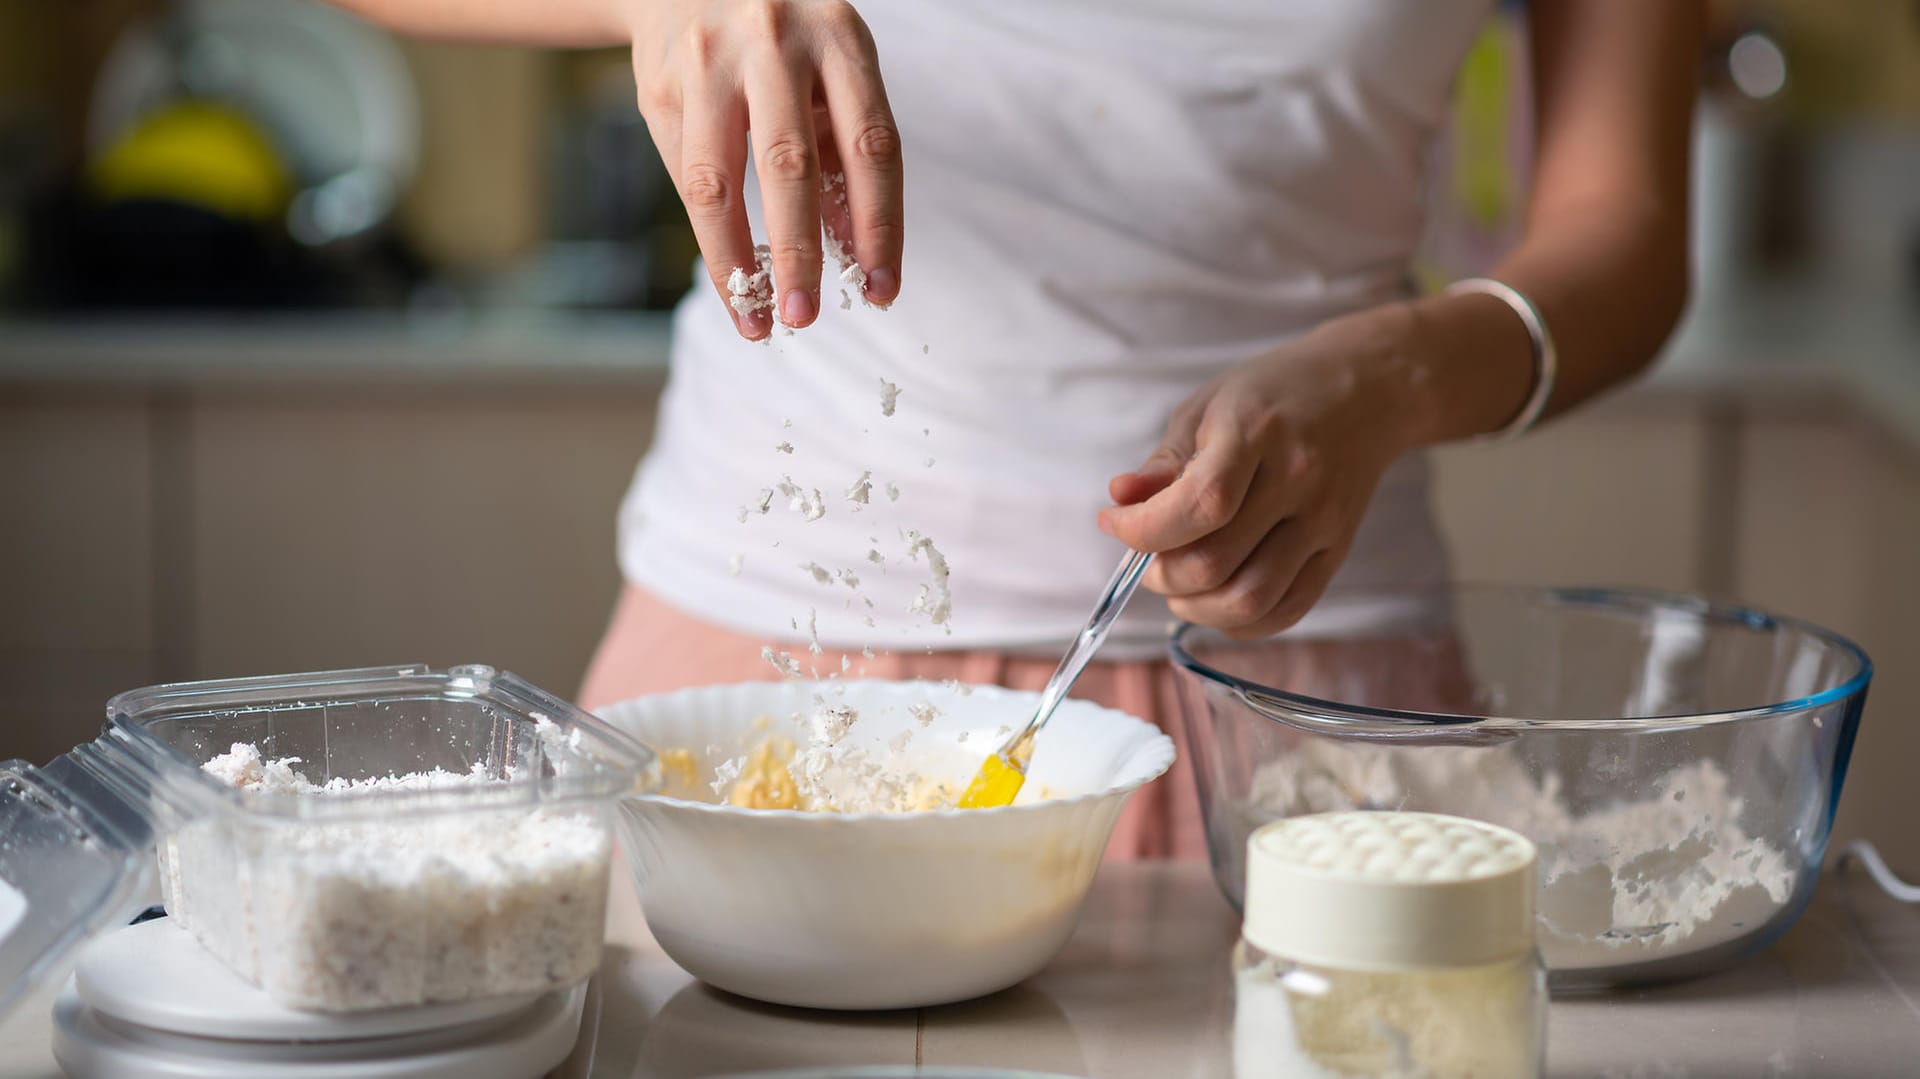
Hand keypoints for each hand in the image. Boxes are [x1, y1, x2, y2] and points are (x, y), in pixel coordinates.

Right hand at [627, 0, 902, 338]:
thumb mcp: (831, 70)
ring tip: (754, 318)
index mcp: (839, 39)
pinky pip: (686, 176)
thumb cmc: (783, 42)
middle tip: (805, 317)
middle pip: (789, 164)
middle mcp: (773, 43)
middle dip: (799, 253)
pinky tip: (730, 268)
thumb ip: (845, 151)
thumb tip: (859, 254)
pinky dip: (710, 231)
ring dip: (735, 260)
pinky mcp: (659, 86)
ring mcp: (708, 62)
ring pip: (718, 181)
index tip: (882, 289)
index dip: (881, 227)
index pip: (871, 147)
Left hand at [1097, 305, 1425, 639]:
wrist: (1366, 391)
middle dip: (1161, 575)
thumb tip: (1120, 501)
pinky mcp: (1337, 552)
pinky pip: (1286, 611)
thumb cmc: (1274, 395)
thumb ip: (1164, 462)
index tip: (1116, 524)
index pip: (1199, 506)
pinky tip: (1217, 599)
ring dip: (1196, 607)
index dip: (1144, 530)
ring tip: (1179, 584)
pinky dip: (1240, 622)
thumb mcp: (1208, 408)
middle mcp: (1297, 481)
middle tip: (1147, 559)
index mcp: (1256, 433)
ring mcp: (1322, 522)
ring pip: (1249, 600)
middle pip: (1216, 563)